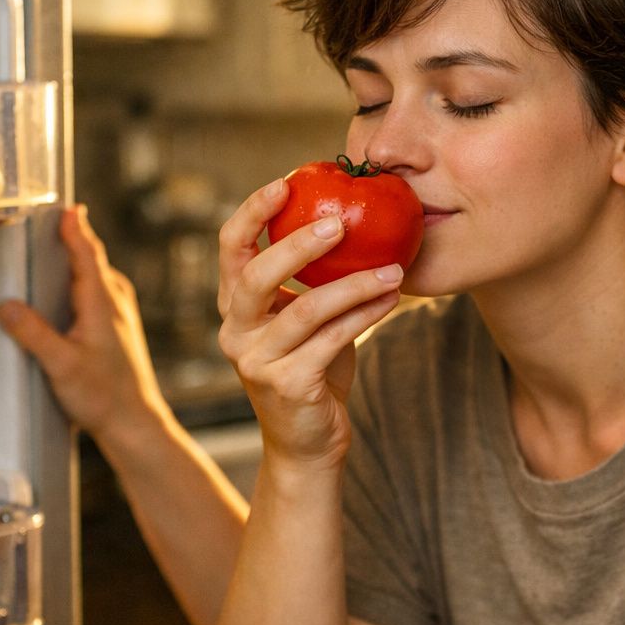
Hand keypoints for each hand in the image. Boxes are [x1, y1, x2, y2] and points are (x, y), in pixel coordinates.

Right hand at [0, 205, 168, 444]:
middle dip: (67, 238)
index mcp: (103, 302)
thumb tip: (5, 304)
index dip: (74, 227)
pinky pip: (91, 293)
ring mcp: (117, 314)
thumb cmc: (102, 396)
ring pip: (90, 276)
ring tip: (40, 248)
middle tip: (39, 219)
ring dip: (70, 261)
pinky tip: (55, 293)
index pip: (87, 252)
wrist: (134, 423)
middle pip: (88, 259)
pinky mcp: (113, 329)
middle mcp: (114, 301)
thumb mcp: (61, 364)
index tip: (64, 204)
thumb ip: (33, 333)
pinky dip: (74, 283)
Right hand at [217, 176, 403, 467]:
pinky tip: (391, 299)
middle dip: (299, 244)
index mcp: (235, 306)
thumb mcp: (306, 319)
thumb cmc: (313, 370)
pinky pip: (333, 340)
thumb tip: (354, 219)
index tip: (286, 182)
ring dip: (355, 285)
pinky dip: (365, 315)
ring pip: (307, 310)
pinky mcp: (288, 385)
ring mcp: (257, 361)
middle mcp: (236, 331)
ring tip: (394, 269)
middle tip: (341, 222)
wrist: (309, 442)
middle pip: (257, 274)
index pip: (230, 247)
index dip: (253, 212)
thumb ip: (313, 281)